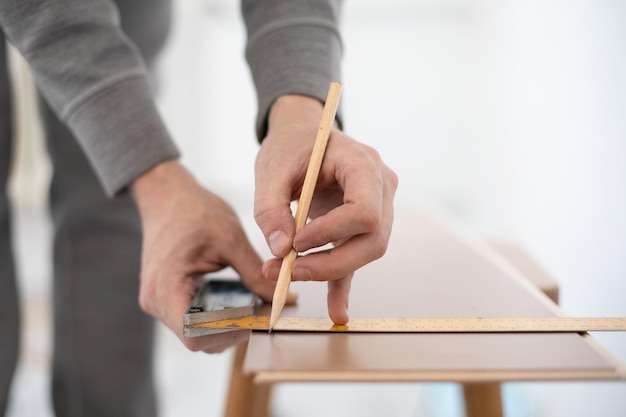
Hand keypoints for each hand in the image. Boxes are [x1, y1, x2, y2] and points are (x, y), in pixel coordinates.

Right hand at [131, 160, 292, 352]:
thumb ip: (254, 272)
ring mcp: (158, 300)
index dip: (227, 335)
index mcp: (167, 285)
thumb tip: (280, 297)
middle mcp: (155, 300)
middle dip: (230, 332)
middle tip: (258, 315)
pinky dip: (214, 317)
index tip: (252, 321)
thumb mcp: (230, 238)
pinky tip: (233, 302)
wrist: (167, 195)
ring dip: (223, 326)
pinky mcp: (165, 297)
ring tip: (249, 308)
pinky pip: (191, 319)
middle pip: (197, 338)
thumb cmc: (193, 210)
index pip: (194, 334)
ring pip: (194, 332)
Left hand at [254, 95, 397, 324]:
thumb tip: (279, 250)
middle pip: (372, 240)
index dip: (331, 234)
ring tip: (284, 276)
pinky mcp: (362, 226)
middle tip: (286, 270)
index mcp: (363, 165)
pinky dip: (342, 285)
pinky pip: (356, 258)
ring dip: (327, 271)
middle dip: (329, 263)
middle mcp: (381, 187)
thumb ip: (270, 209)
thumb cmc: (290, 146)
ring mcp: (378, 207)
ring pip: (366, 252)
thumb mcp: (271, 169)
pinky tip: (336, 312)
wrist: (302, 136)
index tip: (295, 242)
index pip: (364, 211)